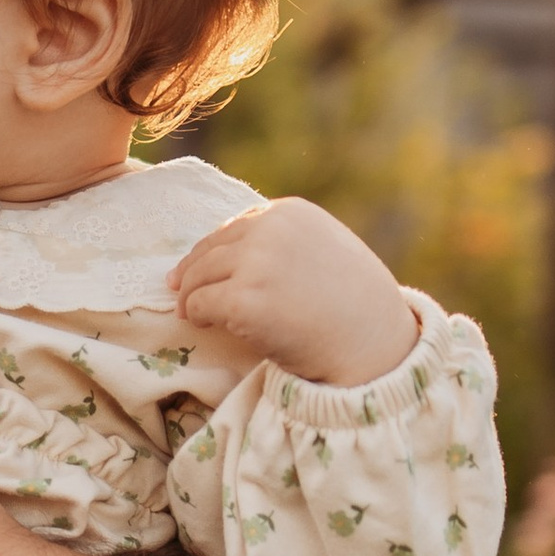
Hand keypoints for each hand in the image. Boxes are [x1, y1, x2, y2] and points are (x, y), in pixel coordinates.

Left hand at [171, 197, 417, 386]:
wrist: (374, 343)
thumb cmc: (358, 305)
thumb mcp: (328, 249)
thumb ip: (288, 241)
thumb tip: (240, 252)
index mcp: (291, 212)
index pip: (236, 226)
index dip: (214, 249)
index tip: (198, 266)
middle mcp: (270, 229)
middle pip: (211, 248)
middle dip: (192, 272)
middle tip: (180, 292)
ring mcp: (255, 263)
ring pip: (199, 275)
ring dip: (191, 296)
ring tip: (191, 313)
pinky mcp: (243, 300)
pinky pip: (200, 304)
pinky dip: (196, 316)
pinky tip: (203, 326)